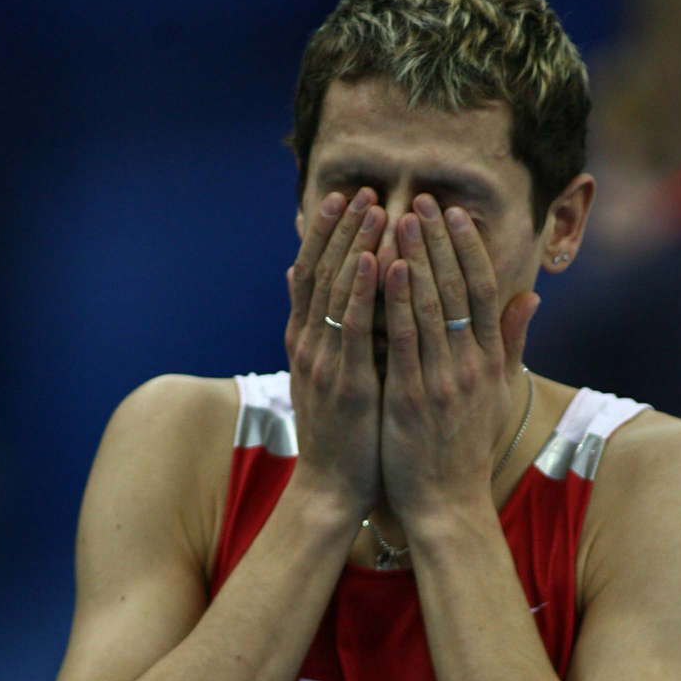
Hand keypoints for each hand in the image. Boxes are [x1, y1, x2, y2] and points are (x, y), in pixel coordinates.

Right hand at [285, 188, 385, 517]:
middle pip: (321, 273)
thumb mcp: (332, 379)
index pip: (313, 276)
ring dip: (353, 245)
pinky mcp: (346, 381)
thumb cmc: (344, 438)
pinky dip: (360, 290)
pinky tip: (372, 258)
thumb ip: (327, 336)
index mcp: (308, 343)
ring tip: (371, 207)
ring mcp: (324, 362)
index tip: (347, 199)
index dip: (329, 235)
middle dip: (341, 229)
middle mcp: (309, 345)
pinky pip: (353, 326)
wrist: (333, 491)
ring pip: (336, 290)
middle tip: (360, 189)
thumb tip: (310, 292)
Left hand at [379, 197, 537, 524]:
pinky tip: (387, 269)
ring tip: (400, 217)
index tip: (454, 213)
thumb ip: (511, 341)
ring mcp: (442, 380)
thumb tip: (532, 296)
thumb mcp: (495, 392)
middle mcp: (470, 365)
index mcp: (489, 360)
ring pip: (430, 306)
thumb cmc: (463, 447)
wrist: (446, 504)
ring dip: (416, 257)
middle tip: (421, 199)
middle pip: (457, 289)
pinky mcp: (413, 398)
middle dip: (438, 240)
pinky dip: (397, 302)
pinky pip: (404, 341)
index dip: (468, 247)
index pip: (482, 290)